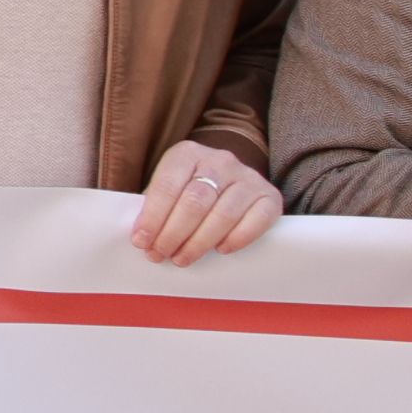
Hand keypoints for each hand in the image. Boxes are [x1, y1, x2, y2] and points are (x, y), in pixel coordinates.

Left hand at [129, 139, 280, 264]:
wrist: (229, 180)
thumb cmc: (188, 191)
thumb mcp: (169, 188)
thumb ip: (155, 207)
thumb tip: (144, 240)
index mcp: (187, 153)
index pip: (167, 185)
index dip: (152, 217)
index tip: (141, 242)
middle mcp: (220, 160)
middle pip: (195, 201)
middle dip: (173, 233)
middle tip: (160, 254)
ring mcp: (248, 177)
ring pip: (223, 213)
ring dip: (199, 242)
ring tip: (182, 258)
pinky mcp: (270, 196)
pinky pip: (257, 219)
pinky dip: (238, 238)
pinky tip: (220, 250)